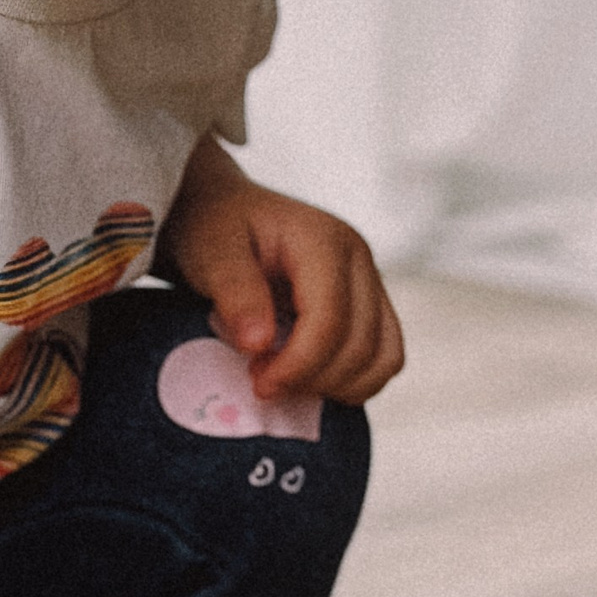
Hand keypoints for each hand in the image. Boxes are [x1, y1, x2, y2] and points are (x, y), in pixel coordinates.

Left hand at [160, 139, 404, 403]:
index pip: (330, 320)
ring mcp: (370, 279)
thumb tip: (259, 344)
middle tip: (261, 381)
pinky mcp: (371, 303)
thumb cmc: (213, 226)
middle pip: (360, 344)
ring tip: (287, 381)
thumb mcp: (210, 251)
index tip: (258, 384)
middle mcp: (359, 257)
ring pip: (384, 357)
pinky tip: (308, 378)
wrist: (221, 211)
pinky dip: (353, 380)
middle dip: (312, 379)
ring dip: (337, 385)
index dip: (298, 365)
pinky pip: (386, 357)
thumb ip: (235, 292)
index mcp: (323, 239)